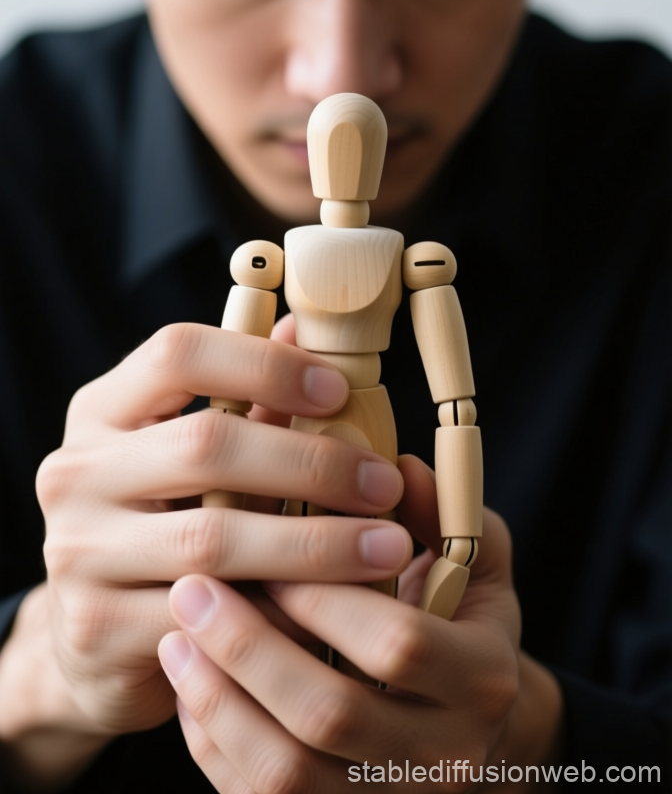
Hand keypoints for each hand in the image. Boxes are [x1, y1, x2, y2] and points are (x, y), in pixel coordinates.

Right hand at [0, 321, 409, 785]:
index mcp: (102, 411)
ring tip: (387, 547)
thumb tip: (304, 329)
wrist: (96, 639)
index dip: (265, 364)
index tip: (338, 390)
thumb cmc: (165, 527)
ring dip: (316, 544)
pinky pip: (209, 616)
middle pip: (205, 444)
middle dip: (311, 463)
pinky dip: (282, 613)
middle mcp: (76, 472)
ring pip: (212, 538)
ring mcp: (78, 551)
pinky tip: (334, 612)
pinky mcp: (96, 627)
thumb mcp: (193, 459)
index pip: (178, 353)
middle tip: (383, 483)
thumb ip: (245, 402)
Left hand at [158, 456, 562, 792]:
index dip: (325, 596)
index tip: (266, 551)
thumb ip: (441, 511)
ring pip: (285, 774)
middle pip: (330, 715)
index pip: (398, 642)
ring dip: (219, 700)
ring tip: (176, 637)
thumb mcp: (473, 558)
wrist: (467, 722)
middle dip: (249, 647)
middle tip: (191, 588)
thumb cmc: (461, 618)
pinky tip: (192, 687)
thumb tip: (395, 465)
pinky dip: (215, 744)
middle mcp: (444, 754)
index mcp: (484, 677)